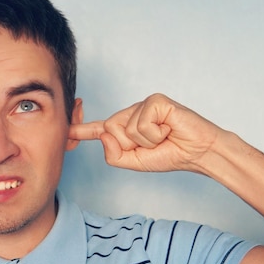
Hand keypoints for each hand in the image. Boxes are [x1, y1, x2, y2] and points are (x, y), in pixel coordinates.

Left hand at [69, 93, 220, 172]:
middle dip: (130, 145)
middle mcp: (130, 114)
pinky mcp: (155, 101)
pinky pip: (141, 123)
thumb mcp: (135, 162)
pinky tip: (168, 128)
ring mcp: (142, 105)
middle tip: (153, 144)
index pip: (99, 129)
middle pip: (110, 130)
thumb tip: (104, 135)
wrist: (197, 152)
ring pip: (125, 128)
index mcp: (124, 129)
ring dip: (147, 140)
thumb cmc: (169, 154)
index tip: (66, 132)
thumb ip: (114, 155)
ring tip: (163, 136)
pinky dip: (156, 133)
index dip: (81, 130)